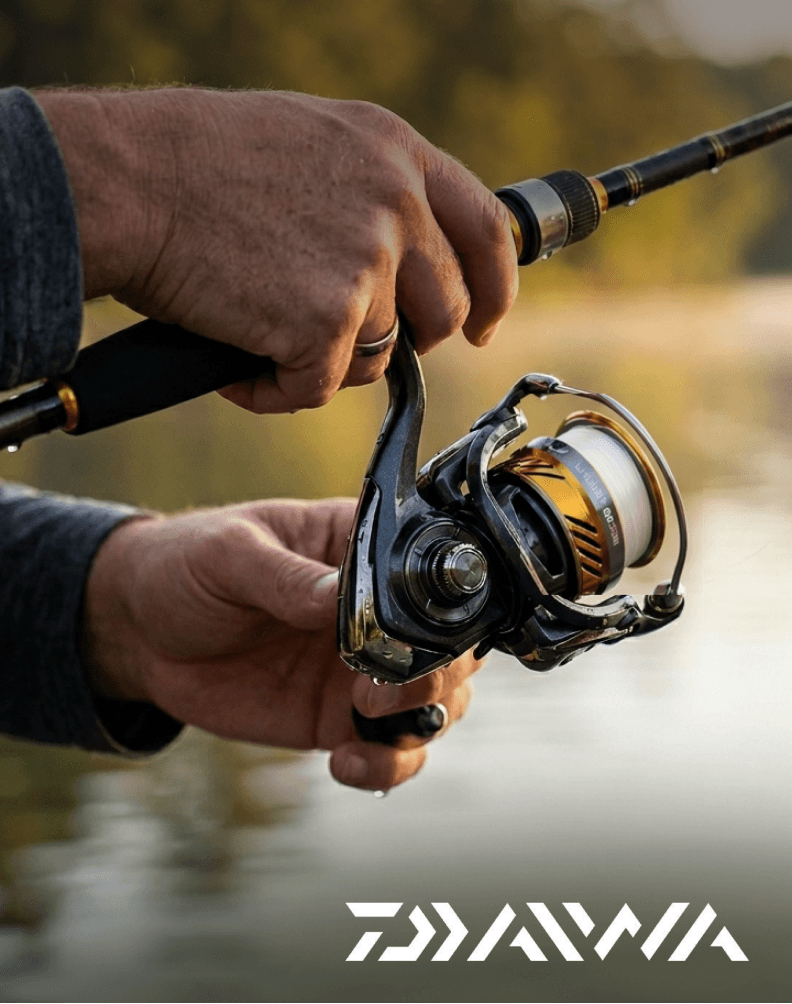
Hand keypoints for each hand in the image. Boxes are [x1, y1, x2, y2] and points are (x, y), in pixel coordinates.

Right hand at [35, 88, 516, 412]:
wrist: (127, 182)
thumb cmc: (194, 162)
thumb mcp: (310, 143)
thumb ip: (370, 189)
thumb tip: (402, 253)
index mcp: (396, 153)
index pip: (487, 231)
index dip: (494, 288)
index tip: (483, 324)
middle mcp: (395, 204)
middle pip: (444, 310)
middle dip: (403, 341)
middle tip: (344, 342)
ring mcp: (367, 263)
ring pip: (378, 357)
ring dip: (325, 361)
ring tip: (260, 332)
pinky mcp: (327, 321)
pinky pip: (319, 388)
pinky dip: (275, 389)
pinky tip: (236, 361)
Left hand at [83, 498, 483, 789]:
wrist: (139, 633)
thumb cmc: (187, 567)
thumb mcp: (230, 556)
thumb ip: (287, 578)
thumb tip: (341, 598)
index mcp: (359, 551)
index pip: (427, 575)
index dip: (437, 609)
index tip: (409, 638)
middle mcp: (378, 611)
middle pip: (451, 646)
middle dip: (436, 675)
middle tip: (378, 692)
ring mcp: (363, 668)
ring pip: (437, 702)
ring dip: (421, 722)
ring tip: (364, 727)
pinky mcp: (338, 718)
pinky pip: (389, 750)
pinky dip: (387, 766)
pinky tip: (348, 765)